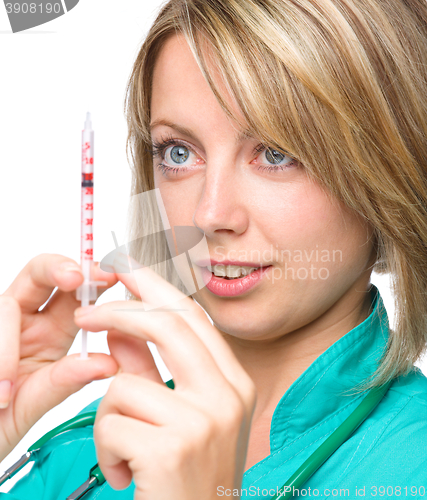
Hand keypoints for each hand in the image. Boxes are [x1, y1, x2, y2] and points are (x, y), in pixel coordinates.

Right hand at [0, 254, 119, 459]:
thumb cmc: (1, 421)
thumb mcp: (37, 402)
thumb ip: (67, 380)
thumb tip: (109, 363)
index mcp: (53, 330)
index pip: (74, 291)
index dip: (91, 278)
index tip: (109, 274)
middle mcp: (26, 320)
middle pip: (38, 274)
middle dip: (57, 269)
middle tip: (74, 277)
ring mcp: (0, 326)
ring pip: (6, 305)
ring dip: (8, 347)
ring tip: (6, 392)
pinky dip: (0, 358)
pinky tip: (0, 394)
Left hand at [73, 254, 256, 499]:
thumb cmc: (188, 477)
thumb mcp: (176, 416)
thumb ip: (149, 368)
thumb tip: (119, 328)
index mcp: (234, 382)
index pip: (192, 316)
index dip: (156, 286)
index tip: (128, 267)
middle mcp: (228, 394)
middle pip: (167, 324)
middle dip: (119, 311)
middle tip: (86, 313)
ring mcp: (203, 420)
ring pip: (124, 381)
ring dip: (108, 414)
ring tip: (123, 447)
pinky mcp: (172, 448)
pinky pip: (111, 421)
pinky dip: (105, 447)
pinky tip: (126, 474)